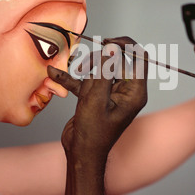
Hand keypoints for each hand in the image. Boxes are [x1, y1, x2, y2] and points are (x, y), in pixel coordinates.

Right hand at [48, 36, 147, 160]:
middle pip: (116, 62)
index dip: (126, 45)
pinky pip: (86, 82)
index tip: (108, 42)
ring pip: (100, 70)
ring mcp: (111, 93)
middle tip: (84, 67)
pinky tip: (55, 74)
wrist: (80, 153)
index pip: (140, 58)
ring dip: (85, 75)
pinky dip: (72, 79)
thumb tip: (112, 48)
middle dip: (98, 63)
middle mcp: (126, 90)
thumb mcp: (97, 99)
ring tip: (77, 86)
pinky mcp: (97, 96)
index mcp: (135, 92)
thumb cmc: (93, 132)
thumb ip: (105, 71)